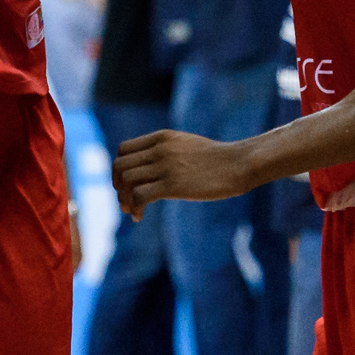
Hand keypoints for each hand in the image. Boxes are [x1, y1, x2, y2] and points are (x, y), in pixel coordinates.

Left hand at [113, 129, 248, 218]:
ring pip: (126, 181)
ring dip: (124, 199)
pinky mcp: (172, 185)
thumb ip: (165, 150)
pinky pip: (139, 197)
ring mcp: (165, 166)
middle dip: (117, 186)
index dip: (119, 169)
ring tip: (132, 211)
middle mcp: (159, 149)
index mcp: (161, 137)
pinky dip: (134, 209)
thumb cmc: (216, 159)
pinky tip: (139, 217)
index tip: (125, 184)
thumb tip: (150, 165)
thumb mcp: (185, 145)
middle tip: (125, 202)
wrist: (238, 164)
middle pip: (119, 166)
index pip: (123, 149)